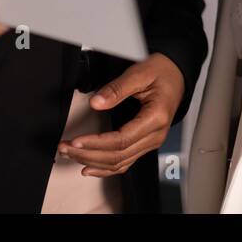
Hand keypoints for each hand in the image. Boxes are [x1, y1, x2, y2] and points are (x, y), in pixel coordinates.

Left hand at [60, 52, 184, 176]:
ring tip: (71, 154)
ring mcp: (151, 141)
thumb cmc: (161, 72)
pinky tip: (89, 168)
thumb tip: (97, 103)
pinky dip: (106, 169)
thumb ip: (117, 88)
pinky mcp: (145, 143)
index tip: (76, 141)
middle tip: (65, 147)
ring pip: (120, 162)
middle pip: (118, 155)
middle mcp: (156, 134)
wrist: (175, 74)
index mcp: (156, 117)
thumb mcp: (140, 72)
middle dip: (88, 154)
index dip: (96, 144)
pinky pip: (125, 162)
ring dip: (93, 161)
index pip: (122, 140)